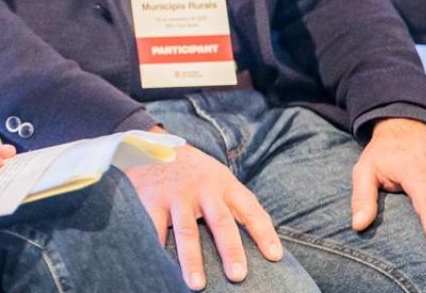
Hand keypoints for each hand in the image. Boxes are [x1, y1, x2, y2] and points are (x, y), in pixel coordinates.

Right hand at [126, 141, 282, 290]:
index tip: (275, 257)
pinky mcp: (151, 199)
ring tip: (197, 284)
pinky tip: (160, 265)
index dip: (264, 233)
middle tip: (237, 276)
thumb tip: (265, 244)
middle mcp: (203, 188)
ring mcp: (176, 194)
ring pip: (186, 230)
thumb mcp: (219, 178)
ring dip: (191, 259)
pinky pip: (154, 227)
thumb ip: (236, 204)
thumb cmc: (194, 172)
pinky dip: (157, 246)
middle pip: (220, 221)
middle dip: (230, 250)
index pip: (250, 209)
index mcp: (225, 184)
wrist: (152, 145)